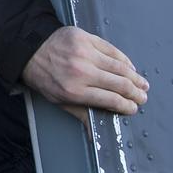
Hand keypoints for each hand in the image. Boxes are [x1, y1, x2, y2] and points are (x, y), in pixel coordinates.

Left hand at [21, 26, 148, 116]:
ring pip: (120, 67)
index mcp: (75, 91)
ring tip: (142, 84)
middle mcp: (82, 72)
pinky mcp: (86, 38)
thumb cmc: (44, 77)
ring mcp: (85, 53)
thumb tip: (94, 134)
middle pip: (120, 84)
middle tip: (142, 97)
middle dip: (135, 93)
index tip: (132, 108)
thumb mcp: (58, 100)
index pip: (110, 100)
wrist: (30, 50)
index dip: (126, 106)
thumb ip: (81, 114)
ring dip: (135, 77)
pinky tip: (130, 67)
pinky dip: (124, 60)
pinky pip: (112, 50)